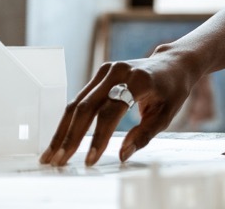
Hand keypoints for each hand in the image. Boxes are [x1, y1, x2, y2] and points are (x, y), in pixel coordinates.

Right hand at [39, 51, 198, 166]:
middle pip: (87, 106)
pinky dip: (69, 120)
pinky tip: (60, 138)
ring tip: (51, 155)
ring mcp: (107, 70)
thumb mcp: (167, 114)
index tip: (90, 160)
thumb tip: (121, 155)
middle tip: (59, 161)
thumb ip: (144, 134)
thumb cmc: (172, 91)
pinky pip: (81, 98)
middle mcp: (119, 72)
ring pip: (77, 102)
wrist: (173, 64)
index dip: (99, 137)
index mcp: (138, 80)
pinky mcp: (101, 73)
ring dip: (62, 130)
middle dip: (71, 136)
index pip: (111, 111)